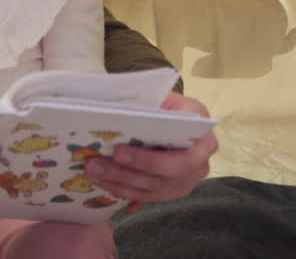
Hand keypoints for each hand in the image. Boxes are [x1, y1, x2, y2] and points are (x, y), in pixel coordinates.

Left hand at [83, 92, 217, 210]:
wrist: (182, 120)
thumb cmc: (173, 106)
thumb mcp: (167, 100)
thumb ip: (150, 110)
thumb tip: (117, 118)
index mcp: (204, 140)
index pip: (180, 156)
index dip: (148, 159)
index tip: (118, 151)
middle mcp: (200, 166)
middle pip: (162, 177)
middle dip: (126, 172)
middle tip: (96, 165)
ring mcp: (185, 182)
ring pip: (150, 189)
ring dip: (117, 182)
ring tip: (92, 172)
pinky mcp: (170, 192)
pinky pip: (145, 196)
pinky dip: (121, 190)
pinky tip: (101, 182)